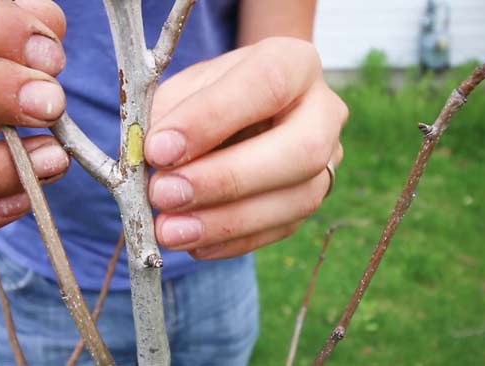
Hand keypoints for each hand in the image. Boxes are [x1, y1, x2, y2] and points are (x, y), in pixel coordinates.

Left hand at [146, 37, 347, 259]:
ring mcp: (327, 161)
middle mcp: (323, 112)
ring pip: (297, 199)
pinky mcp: (312, 198)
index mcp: (295, 64)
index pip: (266, 85)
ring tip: (169, 230)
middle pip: (300, 151)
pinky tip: (194, 244)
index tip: (159, 149)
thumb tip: (157, 160)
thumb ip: (171, 114)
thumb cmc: (213, 93)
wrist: (246, 109)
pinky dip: (233, 241)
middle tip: (164, 195)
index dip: (211, 119)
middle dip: (226, 180)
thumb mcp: (187, 87)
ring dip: (226, 222)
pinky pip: (281, 229)